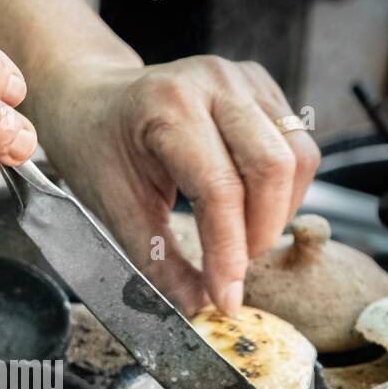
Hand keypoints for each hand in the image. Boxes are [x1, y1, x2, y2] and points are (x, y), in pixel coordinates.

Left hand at [32, 56, 319, 314]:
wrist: (90, 99)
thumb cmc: (97, 148)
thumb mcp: (116, 209)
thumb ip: (159, 262)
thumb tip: (198, 308)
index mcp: (169, 108)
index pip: (219, 189)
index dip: (229, 253)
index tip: (227, 299)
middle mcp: (214, 84)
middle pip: (273, 168)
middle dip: (261, 234)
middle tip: (233, 268)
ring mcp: (244, 80)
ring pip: (297, 157)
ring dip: (278, 214)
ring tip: (240, 238)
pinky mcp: (261, 89)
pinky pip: (297, 146)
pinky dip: (283, 191)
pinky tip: (249, 208)